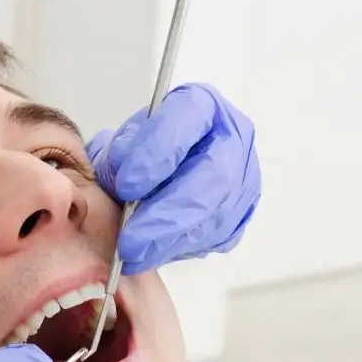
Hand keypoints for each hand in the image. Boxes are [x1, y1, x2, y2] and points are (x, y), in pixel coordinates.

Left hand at [87, 82, 259, 275]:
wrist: (158, 172)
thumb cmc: (140, 152)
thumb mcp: (122, 142)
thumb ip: (118, 155)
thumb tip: (119, 178)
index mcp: (202, 106)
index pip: (188, 118)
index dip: (157, 152)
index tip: (126, 184)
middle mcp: (231, 138)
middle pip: (212, 176)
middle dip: (167, 214)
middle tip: (130, 239)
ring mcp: (243, 177)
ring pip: (216, 213)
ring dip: (171, 240)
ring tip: (134, 255)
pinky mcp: (241, 213)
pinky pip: (216, 236)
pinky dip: (181, 248)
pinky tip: (153, 254)